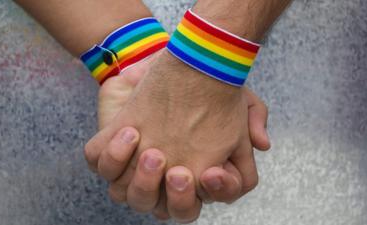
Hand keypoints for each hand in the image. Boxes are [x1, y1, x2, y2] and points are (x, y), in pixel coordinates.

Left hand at [85, 50, 269, 221]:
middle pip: (171, 210)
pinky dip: (112, 158)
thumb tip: (262, 143)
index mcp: (199, 172)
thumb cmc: (203, 84)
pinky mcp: (111, 147)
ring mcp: (136, 167)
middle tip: (178, 171)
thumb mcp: (236, 94)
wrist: (169, 61)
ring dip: (141, 182)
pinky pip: (104, 168)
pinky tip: (127, 132)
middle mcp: (167, 177)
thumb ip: (253, 118)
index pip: (209, 198)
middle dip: (176, 196)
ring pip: (133, 197)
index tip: (213, 172)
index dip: (215, 191)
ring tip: (150, 150)